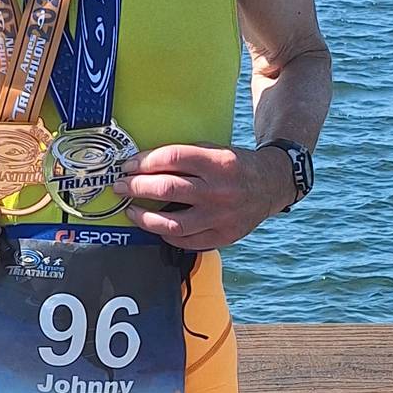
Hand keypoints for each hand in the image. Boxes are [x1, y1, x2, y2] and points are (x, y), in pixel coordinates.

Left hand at [121, 143, 293, 250]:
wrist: (271, 185)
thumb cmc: (235, 166)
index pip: (171, 159)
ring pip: (172, 223)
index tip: (128, 166)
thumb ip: (184, 157)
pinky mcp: (223, 236)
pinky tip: (156, 226)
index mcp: (217, 162)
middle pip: (166, 189)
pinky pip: (185, 241)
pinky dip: (165, 234)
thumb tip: (142, 167)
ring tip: (131, 211)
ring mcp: (221, 217)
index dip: (143, 162)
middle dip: (136, 188)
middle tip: (121, 187)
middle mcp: (219, 190)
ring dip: (144, 218)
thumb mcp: (214, 150)